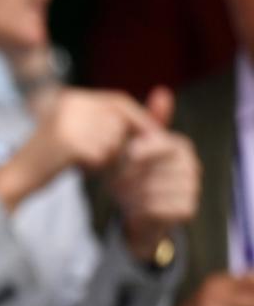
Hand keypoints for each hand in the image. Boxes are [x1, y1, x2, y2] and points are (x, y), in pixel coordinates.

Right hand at [0, 88, 156, 211]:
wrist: (17, 178)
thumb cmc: (51, 158)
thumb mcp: (78, 131)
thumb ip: (109, 122)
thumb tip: (157, 111)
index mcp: (71, 97)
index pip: (118, 101)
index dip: (139, 118)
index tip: (154, 135)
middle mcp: (69, 104)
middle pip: (120, 122)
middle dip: (122, 142)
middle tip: (105, 159)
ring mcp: (68, 123)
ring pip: (114, 140)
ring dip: (108, 157)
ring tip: (86, 162)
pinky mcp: (68, 144)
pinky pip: (103, 156)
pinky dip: (96, 167)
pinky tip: (79, 168)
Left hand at [105, 89, 200, 260]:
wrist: (138, 214)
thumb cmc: (132, 176)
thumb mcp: (130, 147)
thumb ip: (143, 122)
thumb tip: (163, 91)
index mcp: (181, 145)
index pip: (155, 143)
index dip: (132, 153)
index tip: (117, 161)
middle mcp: (192, 166)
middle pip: (151, 167)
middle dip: (126, 174)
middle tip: (113, 181)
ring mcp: (192, 189)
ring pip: (150, 188)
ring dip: (129, 192)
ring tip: (122, 194)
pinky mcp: (187, 210)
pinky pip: (154, 207)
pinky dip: (137, 209)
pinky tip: (133, 209)